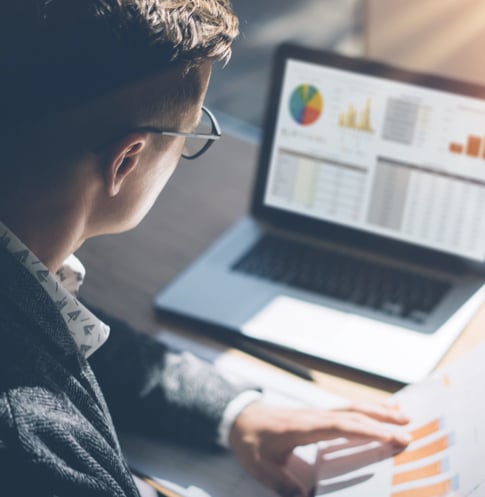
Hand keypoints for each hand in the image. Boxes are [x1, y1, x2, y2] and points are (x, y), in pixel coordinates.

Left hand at [229, 401, 409, 496]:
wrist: (239, 418)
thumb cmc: (251, 441)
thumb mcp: (261, 467)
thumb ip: (283, 483)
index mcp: (304, 427)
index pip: (341, 426)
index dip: (367, 431)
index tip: (392, 437)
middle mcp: (314, 415)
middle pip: (352, 413)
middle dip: (381, 420)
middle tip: (409, 430)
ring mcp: (316, 412)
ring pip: (350, 407)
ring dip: (376, 410)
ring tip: (402, 414)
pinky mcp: (316, 414)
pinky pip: (344, 409)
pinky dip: (364, 408)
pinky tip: (376, 411)